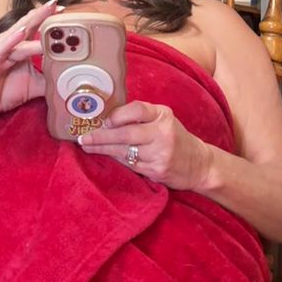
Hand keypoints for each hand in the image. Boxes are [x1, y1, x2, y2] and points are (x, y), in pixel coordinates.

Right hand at [0, 0, 61, 127]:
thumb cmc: (5, 92)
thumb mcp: (35, 85)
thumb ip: (52, 78)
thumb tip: (75, 78)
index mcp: (20, 46)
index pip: (36, 28)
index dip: (49, 19)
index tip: (66, 11)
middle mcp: (10, 44)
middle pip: (28, 24)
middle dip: (43, 13)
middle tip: (58, 4)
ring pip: (18, 34)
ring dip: (33, 23)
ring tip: (47, 12)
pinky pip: (2, 48)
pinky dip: (12, 39)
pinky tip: (22, 32)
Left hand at [77, 100, 213, 190]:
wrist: (198, 164)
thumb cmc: (174, 136)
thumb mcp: (163, 119)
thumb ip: (141, 116)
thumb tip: (108, 118)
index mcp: (163, 115)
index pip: (136, 110)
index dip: (117, 115)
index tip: (103, 120)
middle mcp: (163, 133)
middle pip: (126, 134)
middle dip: (101, 136)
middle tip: (83, 138)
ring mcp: (160, 154)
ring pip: (125, 151)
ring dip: (103, 149)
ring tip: (88, 147)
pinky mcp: (157, 171)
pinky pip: (130, 164)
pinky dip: (116, 159)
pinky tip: (105, 156)